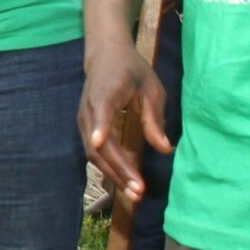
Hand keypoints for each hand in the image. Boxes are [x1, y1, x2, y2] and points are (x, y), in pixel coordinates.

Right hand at [77, 40, 171, 204]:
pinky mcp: (85, 128)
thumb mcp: (151, 88)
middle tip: (139, 191)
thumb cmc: (131, 69)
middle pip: (100, 145)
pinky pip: (95, 153)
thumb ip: (154, 118)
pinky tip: (124, 181)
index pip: (101, 112)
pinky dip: (109, 169)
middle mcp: (90, 110)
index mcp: (106, 93)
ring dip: (114, 175)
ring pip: (95, 155)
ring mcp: (84, 120)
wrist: (104, 55)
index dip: (100, 126)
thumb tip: (165, 149)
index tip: (99, 140)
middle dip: (118, 170)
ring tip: (134, 193)